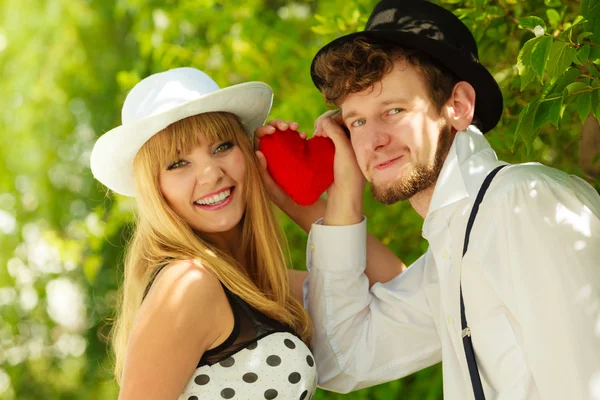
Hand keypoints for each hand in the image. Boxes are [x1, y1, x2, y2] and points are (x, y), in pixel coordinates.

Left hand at [254, 120, 305, 208]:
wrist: (301, 204)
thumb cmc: (282, 198)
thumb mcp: (271, 187)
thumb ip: (262, 172)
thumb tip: (257, 151)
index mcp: (261, 157)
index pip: (258, 138)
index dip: (264, 129)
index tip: (274, 130)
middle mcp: (271, 151)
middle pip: (271, 131)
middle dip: (278, 124)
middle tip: (287, 127)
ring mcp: (284, 151)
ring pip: (284, 133)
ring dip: (290, 126)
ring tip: (297, 128)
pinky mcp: (296, 152)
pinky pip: (296, 139)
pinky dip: (300, 135)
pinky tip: (305, 137)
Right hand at [314, 110, 364, 225]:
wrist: (343, 195)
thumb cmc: (348, 173)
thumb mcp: (343, 150)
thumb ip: (335, 132)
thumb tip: (324, 120)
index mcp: (358, 135)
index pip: (344, 116)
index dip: (331, 117)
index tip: (323, 127)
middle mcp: (351, 137)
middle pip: (335, 119)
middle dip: (324, 122)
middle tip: (317, 132)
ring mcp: (342, 144)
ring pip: (329, 127)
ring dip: (321, 128)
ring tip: (316, 135)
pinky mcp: (333, 151)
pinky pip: (325, 137)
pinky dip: (319, 136)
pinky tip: (315, 139)